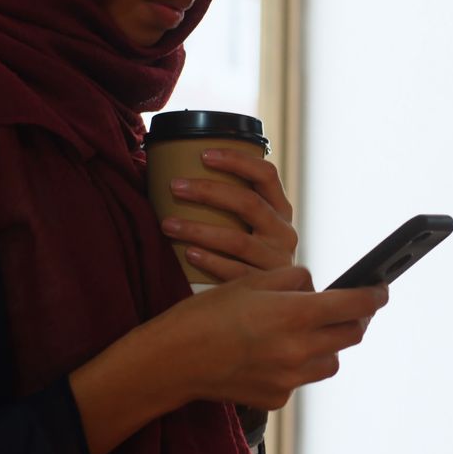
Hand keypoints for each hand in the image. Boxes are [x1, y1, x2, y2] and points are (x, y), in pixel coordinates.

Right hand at [143, 267, 388, 409]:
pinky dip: (298, 365)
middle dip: (355, 319)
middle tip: (346, 308)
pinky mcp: (277, 398)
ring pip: (332, 362)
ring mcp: (289, 378)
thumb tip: (317, 287)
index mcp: (296, 314)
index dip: (375, 295)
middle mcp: (299, 350)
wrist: (173, 360)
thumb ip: (294, 280)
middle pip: (352, 336)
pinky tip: (273, 354)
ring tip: (307, 331)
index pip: (357, 305)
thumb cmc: (208, 314)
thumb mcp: (252, 281)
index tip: (381, 289)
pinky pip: (302, 379)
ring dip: (329, 345)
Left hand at [161, 148, 297, 281]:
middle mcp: (284, 232)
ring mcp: (276, 260)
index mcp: (282, 210)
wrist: (278, 298)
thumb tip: (187, 172)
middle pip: (248, 203)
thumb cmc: (254, 253)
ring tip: (168, 224)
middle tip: (175, 186)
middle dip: (208, 192)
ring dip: (198, 230)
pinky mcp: (264, 285)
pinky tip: (188, 253)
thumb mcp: (258, 226)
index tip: (203, 154)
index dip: (237, 161)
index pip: (266, 174)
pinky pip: (234, 271)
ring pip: (237, 240)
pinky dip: (210, 261)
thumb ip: (238, 204)